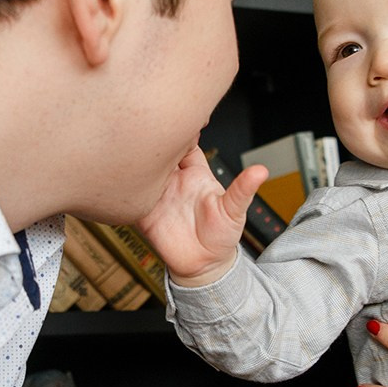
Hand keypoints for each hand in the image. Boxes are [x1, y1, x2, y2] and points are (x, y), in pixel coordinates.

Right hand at [134, 145, 265, 286]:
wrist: (204, 265)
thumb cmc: (221, 236)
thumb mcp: (235, 211)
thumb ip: (243, 190)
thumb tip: (261, 171)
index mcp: (196, 175)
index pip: (186, 145)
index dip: (182, 132)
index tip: (180, 121)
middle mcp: (174, 181)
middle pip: (160, 152)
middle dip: (155, 140)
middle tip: (153, 131)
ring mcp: (157, 195)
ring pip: (142, 169)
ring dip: (138, 160)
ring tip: (137, 152)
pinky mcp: (144, 212)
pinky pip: (130, 195)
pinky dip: (125, 186)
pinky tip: (126, 178)